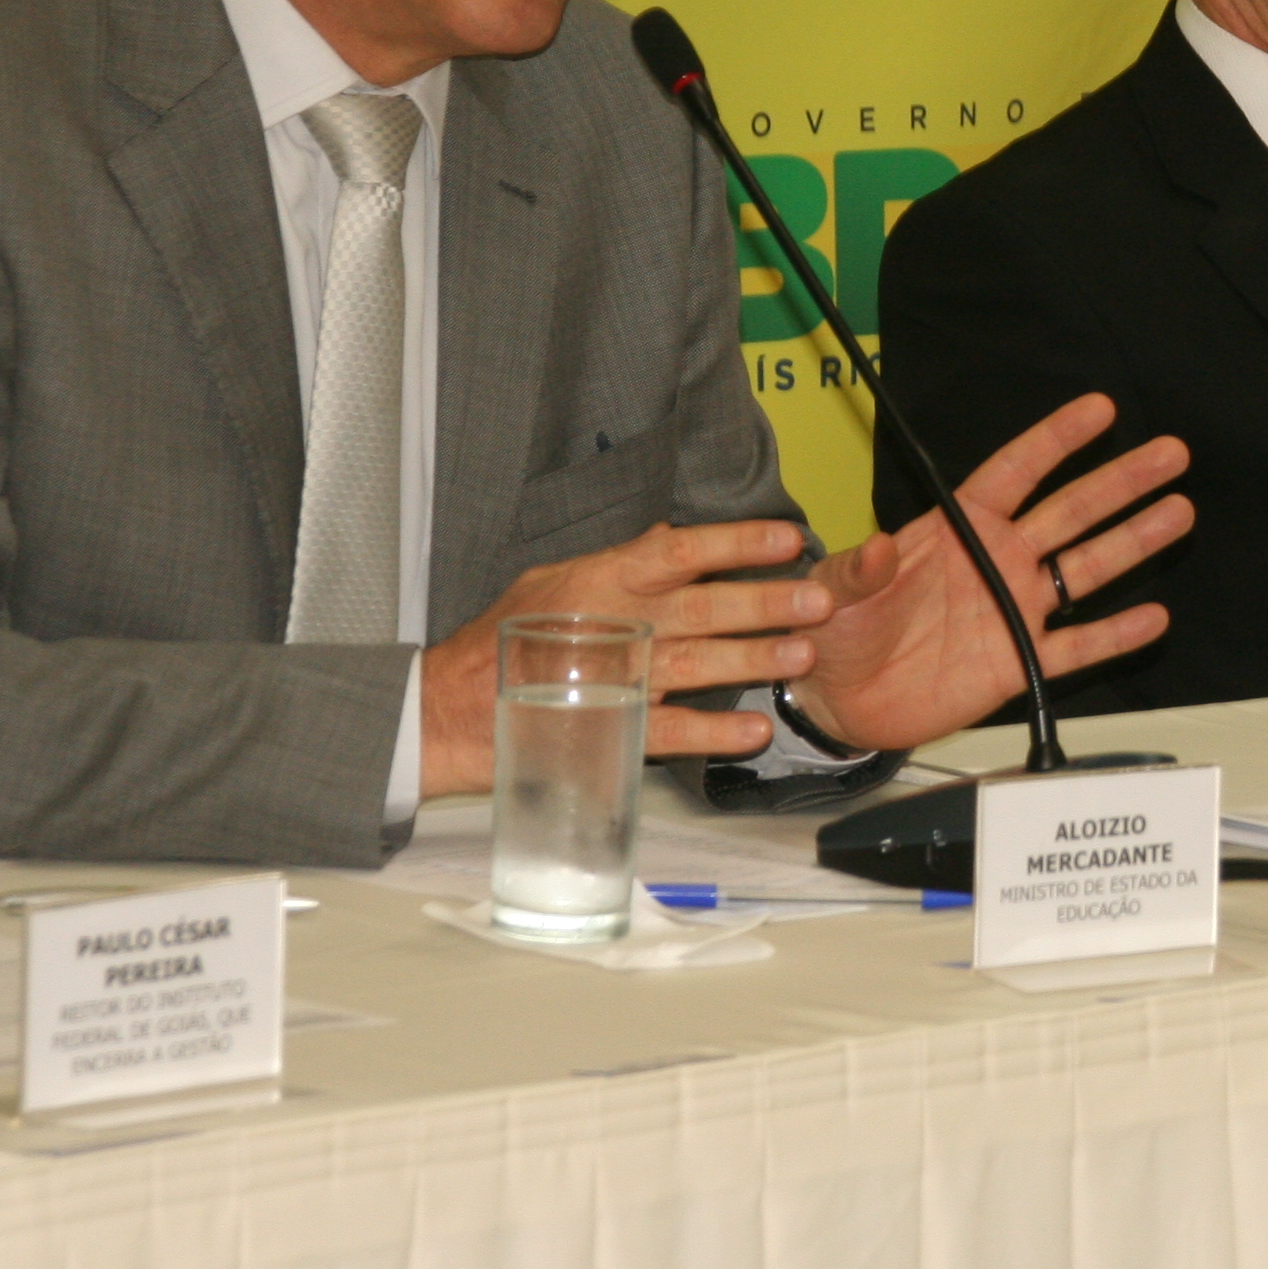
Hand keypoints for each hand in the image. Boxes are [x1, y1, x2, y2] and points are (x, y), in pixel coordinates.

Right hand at [420, 517, 831, 797]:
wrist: (450, 709)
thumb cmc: (504, 640)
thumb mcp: (554, 583)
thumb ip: (617, 563)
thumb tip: (670, 536)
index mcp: (604, 581)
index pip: (679, 551)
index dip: (735, 544)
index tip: (786, 540)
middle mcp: (617, 624)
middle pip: (702, 608)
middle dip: (764, 604)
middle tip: (817, 601)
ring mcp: (615, 678)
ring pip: (697, 664)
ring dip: (753, 660)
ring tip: (802, 656)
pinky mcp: (609, 727)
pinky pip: (670, 730)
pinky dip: (712, 732)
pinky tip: (753, 731)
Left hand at [790, 393, 1188, 749]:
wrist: (837, 699)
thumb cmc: (834, 630)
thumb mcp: (834, 590)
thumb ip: (860, 568)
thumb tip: (882, 547)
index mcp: (957, 528)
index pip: (1017, 472)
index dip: (1057, 440)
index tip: (1100, 410)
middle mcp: (996, 560)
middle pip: (1071, 511)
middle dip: (1121, 481)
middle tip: (1169, 454)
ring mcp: (1012, 609)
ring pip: (1086, 569)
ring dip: (1133, 541)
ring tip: (1177, 513)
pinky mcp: (1017, 662)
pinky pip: (1075, 647)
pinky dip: (1114, 634)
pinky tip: (1152, 616)